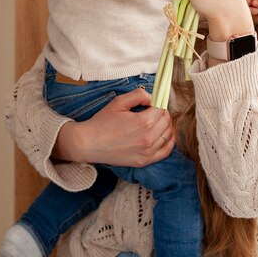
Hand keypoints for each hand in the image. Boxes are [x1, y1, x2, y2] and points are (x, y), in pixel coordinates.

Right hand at [52, 88, 173, 167]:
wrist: (89, 143)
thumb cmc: (102, 121)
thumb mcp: (119, 101)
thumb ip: (139, 95)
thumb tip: (153, 97)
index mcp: (143, 122)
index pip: (162, 109)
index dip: (158, 103)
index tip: (151, 103)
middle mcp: (148, 138)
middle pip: (167, 121)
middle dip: (162, 113)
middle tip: (152, 111)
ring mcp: (147, 152)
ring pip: (168, 135)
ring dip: (165, 126)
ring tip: (155, 121)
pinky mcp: (144, 161)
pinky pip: (166, 151)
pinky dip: (168, 141)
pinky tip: (164, 135)